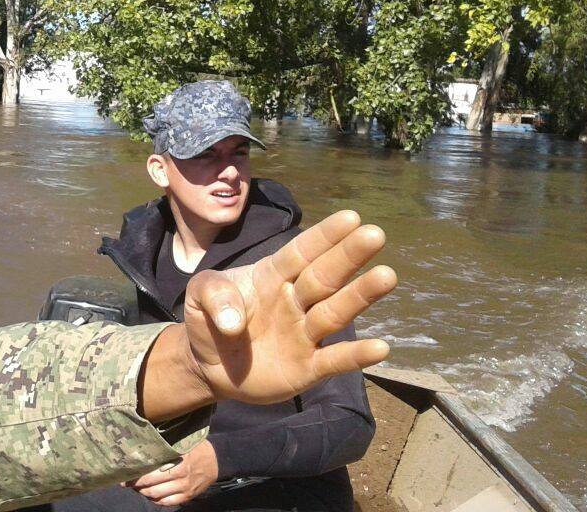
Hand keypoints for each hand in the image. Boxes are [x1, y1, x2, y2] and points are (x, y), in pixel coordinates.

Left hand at [127, 441, 218, 506]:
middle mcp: (180, 476)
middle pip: (151, 484)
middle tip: (126, 482)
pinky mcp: (187, 496)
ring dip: (144, 493)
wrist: (216, 461)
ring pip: (157, 495)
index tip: (125, 473)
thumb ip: (166, 443)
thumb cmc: (196, 447)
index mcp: (178, 460)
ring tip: (137, 488)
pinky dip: (157, 500)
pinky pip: (168, 502)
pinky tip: (150, 495)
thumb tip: (146, 438)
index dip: (136, 474)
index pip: (152, 470)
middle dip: (136, 484)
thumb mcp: (183, 441)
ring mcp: (184, 488)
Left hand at [183, 210, 394, 404]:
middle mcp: (294, 301)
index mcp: (272, 276)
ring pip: (335, 312)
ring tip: (387, 276)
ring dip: (360, 296)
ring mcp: (304, 334)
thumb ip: (213, 295)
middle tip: (375, 235)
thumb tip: (233, 323)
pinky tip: (381, 348)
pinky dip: (356, 355)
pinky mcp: (307, 367)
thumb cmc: (209, 319)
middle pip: (325, 276)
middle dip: (349, 256)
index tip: (351, 218)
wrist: (207, 365)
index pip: (300, 253)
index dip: (323, 237)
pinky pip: (335, 360)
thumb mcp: (199, 295)